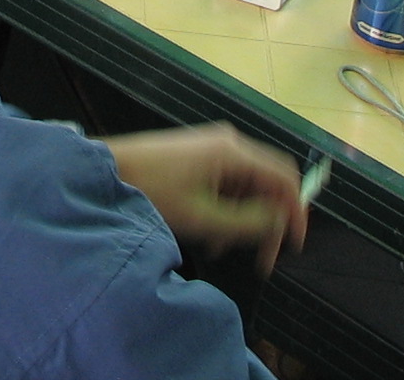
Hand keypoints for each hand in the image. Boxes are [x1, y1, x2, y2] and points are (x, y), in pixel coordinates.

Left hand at [102, 125, 309, 272]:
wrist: (107, 171)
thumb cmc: (153, 192)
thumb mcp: (204, 217)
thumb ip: (248, 222)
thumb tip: (280, 221)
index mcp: (234, 151)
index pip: (284, 178)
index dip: (296, 212)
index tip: (295, 246)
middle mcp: (228, 143)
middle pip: (267, 183)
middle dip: (268, 222)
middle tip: (264, 261)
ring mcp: (212, 148)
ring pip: (246, 188)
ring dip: (243, 221)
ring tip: (224, 250)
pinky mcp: (198, 156)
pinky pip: (226, 185)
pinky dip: (225, 211)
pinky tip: (210, 237)